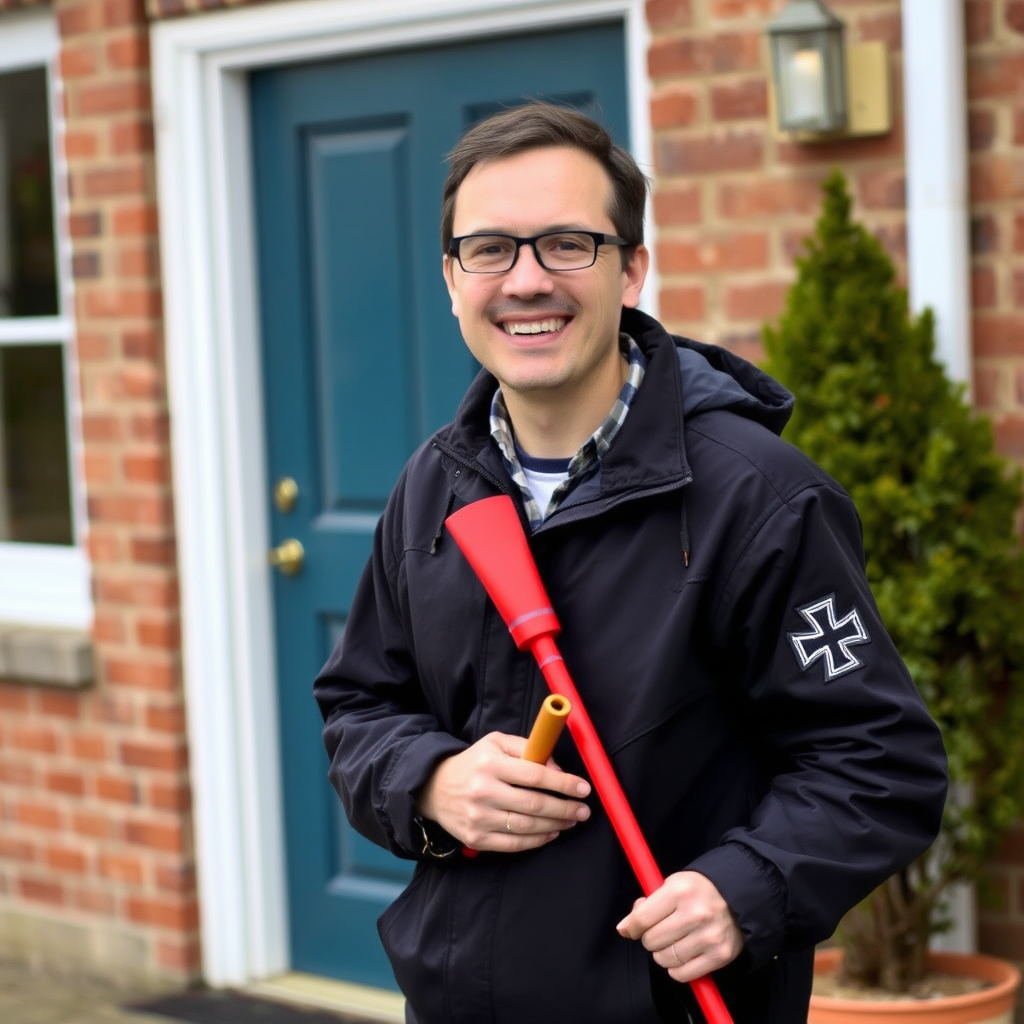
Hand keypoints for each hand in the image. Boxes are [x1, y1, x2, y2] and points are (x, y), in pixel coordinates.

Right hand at [417, 731, 590, 851]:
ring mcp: (479, 818)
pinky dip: (537, 840)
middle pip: (534, 804)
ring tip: (571, 820)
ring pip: (527, 827)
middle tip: (584, 810)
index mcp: (490, 764)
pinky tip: (551, 833)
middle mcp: (483, 791)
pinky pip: (514, 845)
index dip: (563, 783)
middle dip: (565, 808)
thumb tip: (557, 767)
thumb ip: (528, 748)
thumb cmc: (474, 763)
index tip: (583, 788)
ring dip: (556, 825)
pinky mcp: (476, 838)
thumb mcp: (496, 743)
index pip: (535, 775)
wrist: (434, 788)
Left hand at [615, 871, 743, 982]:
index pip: (642, 918)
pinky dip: (676, 968)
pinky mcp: (720, 955)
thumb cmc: (698, 891)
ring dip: (662, 954)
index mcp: (680, 890)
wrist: (737, 899)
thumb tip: (627, 926)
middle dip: (650, 938)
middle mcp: (696, 913)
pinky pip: (682, 974)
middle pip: (652, 941)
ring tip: (672, 942)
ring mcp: (710, 936)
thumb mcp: (673, 884)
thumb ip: (649, 902)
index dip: (631, 926)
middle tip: (659, 931)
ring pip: (664, 959)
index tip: (629, 929)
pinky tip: (682, 955)